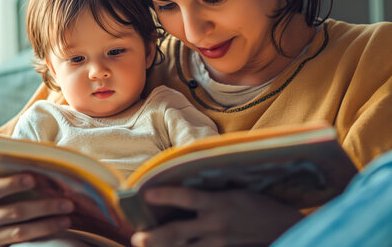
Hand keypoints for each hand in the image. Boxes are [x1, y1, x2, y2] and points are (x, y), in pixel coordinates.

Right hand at [0, 173, 73, 246]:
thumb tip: (28, 156)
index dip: (11, 184)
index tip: (32, 178)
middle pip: (14, 212)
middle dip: (43, 207)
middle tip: (67, 202)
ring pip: (20, 232)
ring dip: (46, 225)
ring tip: (67, 218)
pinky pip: (20, 244)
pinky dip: (40, 237)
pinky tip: (56, 230)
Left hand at [131, 187, 303, 246]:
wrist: (283, 228)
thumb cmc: (259, 203)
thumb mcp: (237, 189)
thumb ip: (212, 189)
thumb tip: (187, 180)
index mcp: (219, 203)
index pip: (187, 198)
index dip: (166, 195)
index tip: (146, 193)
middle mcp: (216, 225)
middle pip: (179, 232)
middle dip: (156, 236)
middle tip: (136, 237)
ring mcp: (218, 242)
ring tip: (144, 244)